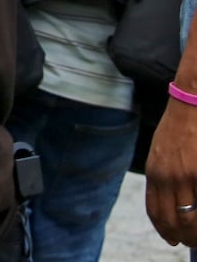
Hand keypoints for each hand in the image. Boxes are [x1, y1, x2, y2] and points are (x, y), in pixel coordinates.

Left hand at [148, 98, 196, 245]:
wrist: (190, 103)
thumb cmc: (178, 127)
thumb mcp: (160, 152)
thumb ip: (162, 174)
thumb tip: (168, 199)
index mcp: (154, 172)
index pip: (154, 211)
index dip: (163, 230)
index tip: (171, 239)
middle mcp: (167, 177)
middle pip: (171, 219)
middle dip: (181, 236)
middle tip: (189, 244)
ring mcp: (186, 176)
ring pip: (190, 218)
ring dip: (195, 233)